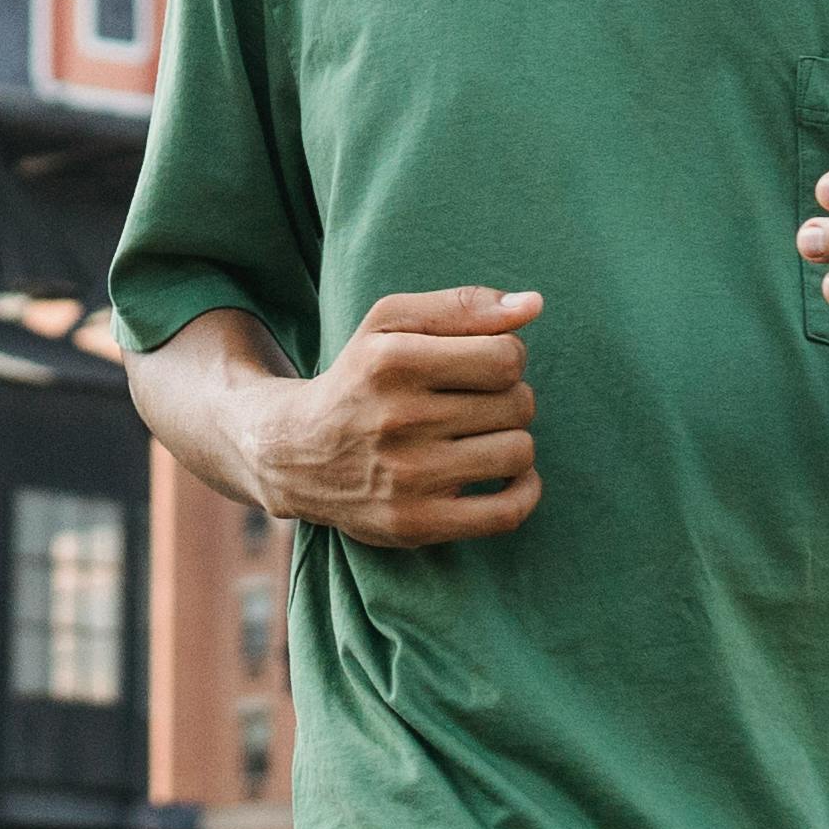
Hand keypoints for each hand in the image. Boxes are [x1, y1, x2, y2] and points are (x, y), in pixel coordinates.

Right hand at [249, 286, 539, 546]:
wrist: (294, 454)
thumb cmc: (358, 378)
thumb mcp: (390, 324)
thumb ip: (462, 305)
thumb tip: (534, 304)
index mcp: (391, 362)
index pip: (506, 356)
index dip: (507, 357)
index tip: (482, 366)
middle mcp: (397, 419)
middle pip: (517, 403)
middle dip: (508, 398)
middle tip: (473, 404)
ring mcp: (406, 477)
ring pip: (519, 452)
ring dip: (513, 441)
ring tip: (480, 437)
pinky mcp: (415, 524)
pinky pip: (508, 512)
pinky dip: (525, 491)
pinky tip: (510, 477)